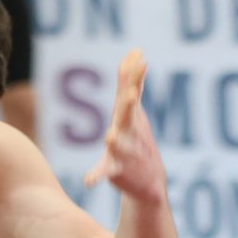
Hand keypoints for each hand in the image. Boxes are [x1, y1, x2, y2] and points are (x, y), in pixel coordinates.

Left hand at [84, 50, 164, 202]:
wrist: (149, 184)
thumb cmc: (138, 142)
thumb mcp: (136, 110)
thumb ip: (133, 83)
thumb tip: (135, 53)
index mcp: (130, 116)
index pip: (131, 91)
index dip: (134, 75)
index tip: (140, 57)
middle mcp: (128, 132)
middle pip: (127, 115)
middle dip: (128, 105)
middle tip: (130, 94)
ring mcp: (123, 152)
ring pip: (117, 144)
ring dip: (114, 142)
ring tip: (110, 138)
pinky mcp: (116, 170)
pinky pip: (103, 173)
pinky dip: (96, 176)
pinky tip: (89, 181)